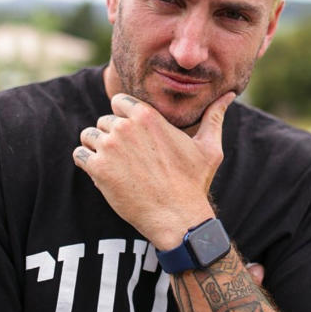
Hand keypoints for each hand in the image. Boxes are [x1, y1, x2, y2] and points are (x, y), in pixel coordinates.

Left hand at [73, 92, 235, 249]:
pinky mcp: (97, 168)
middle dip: (114, 135)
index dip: (126, 116)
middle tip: (132, 157)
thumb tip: (230, 95)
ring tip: (118, 166)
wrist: (177, 216)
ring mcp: (109, 147)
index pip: (120, 101)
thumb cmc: (194, 182)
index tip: (136, 134)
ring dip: (98, 148)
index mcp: (148, 116)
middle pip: (105, 120)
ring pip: (89, 136)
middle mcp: (125, 127)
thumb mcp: (209, 147)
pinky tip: (108, 174)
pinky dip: (89, 163)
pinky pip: (80, 155)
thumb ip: (215, 117)